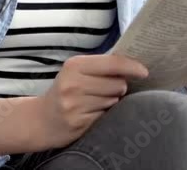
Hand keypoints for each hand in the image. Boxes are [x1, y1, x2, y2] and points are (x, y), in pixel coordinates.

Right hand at [32, 54, 148, 149]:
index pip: (112, 63)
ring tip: (95, 101)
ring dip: (111, 101)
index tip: (144, 72)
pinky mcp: (78, 122)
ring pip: (113, 100)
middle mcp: (73, 83)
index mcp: (74, 65)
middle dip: (119, 87)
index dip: (132, 67)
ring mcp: (74, 104)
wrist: (42, 119)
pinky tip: (91, 113)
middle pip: (117, 84)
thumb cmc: (66, 91)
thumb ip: (100, 66)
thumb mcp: (76, 72)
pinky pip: (105, 116)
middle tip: (107, 89)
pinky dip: (103, 114)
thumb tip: (133, 63)